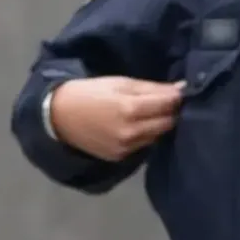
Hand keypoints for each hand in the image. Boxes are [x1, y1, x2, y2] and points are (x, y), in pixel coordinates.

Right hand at [51, 76, 184, 160]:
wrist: (59, 117)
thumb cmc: (90, 93)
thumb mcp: (120, 83)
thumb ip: (152, 88)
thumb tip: (181, 89)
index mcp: (130, 109)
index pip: (168, 105)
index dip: (176, 97)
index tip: (178, 92)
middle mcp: (131, 132)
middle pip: (168, 123)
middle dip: (171, 112)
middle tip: (165, 103)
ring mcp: (127, 147)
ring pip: (158, 135)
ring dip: (159, 125)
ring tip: (151, 114)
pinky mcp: (122, 157)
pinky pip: (145, 145)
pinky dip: (146, 135)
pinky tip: (138, 126)